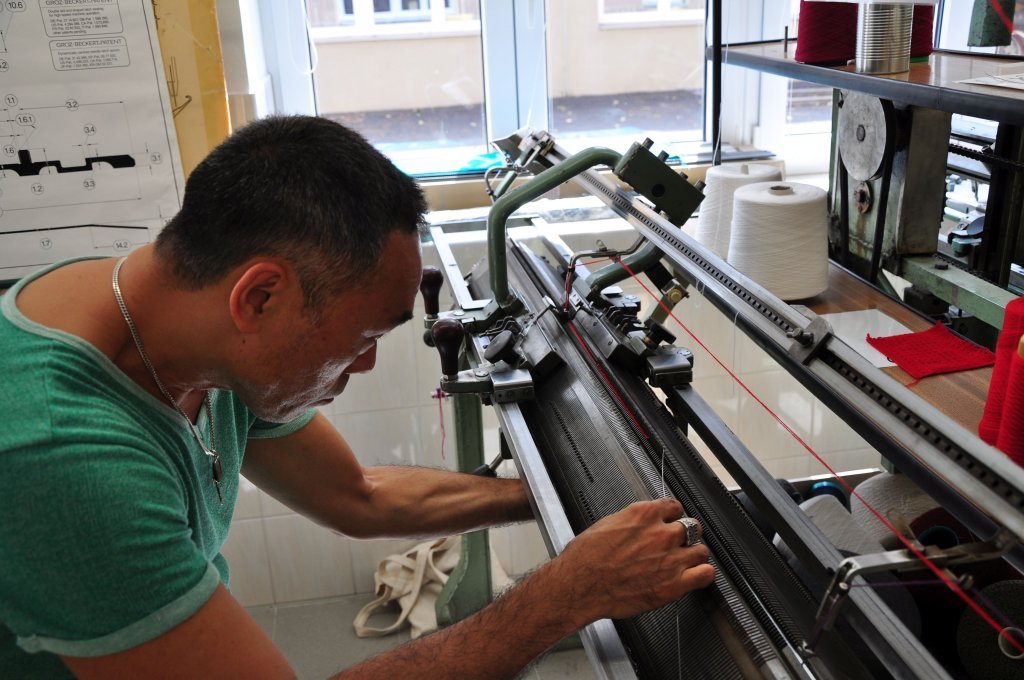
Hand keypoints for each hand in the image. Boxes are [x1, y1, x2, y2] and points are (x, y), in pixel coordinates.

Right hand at [547, 498, 714, 625]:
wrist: (579, 586)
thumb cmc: (585, 559)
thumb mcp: (607, 525)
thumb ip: (633, 522)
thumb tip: (641, 524)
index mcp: (643, 514)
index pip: (675, 506)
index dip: (673, 516)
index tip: (672, 522)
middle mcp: (660, 533)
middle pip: (692, 526)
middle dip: (685, 535)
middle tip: (678, 544)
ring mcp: (670, 558)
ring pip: (701, 550)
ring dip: (694, 555)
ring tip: (685, 562)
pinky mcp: (674, 584)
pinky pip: (706, 574)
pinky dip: (703, 574)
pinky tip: (694, 576)